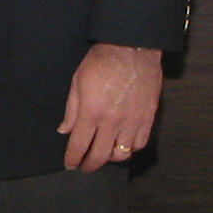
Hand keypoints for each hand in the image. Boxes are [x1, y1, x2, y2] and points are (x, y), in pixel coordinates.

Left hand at [58, 42, 162, 171]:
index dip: (73, 159)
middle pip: (100, 156)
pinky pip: (140, 143)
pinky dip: (130, 148)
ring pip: (122, 154)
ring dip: (110, 158)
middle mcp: (112, 121)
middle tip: (84, 166)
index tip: (70, 164)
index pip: (79, 146)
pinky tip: (123, 144)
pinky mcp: (148, 117)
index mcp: (91, 112)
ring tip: (104, 154)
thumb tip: (65, 130)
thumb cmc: (103, 60)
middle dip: (89, 165)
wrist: (132, 46)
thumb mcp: (78, 81)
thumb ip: (72, 110)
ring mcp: (132, 120)